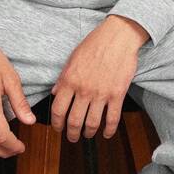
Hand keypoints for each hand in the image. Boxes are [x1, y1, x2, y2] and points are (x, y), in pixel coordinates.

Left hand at [50, 14, 149, 140]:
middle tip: (72, 137)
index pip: (58, 110)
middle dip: (71, 134)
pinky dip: (109, 130)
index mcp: (70, 80)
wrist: (118, 36)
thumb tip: (55, 93)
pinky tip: (107, 133)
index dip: (57, 124)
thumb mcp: (73, 58)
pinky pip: (112, 118)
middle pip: (73, 121)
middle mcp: (83, 89)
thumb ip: (63, 78)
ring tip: (88, 135)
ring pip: (92, 123)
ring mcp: (101, 93)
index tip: (59, 128)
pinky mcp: (117, 94)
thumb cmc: (95, 43)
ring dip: (88, 133)